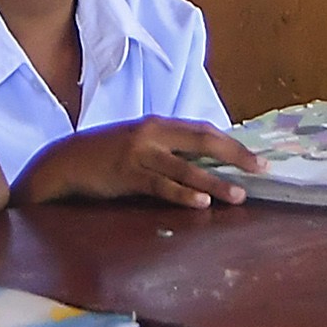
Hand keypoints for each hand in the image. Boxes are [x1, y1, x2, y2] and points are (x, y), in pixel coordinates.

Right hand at [16, 118, 260, 209]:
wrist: (66, 161)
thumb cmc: (107, 155)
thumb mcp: (140, 143)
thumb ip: (168, 149)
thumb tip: (206, 162)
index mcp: (158, 124)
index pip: (204, 130)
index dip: (232, 142)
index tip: (257, 157)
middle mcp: (152, 134)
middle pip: (202, 140)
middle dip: (235, 155)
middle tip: (260, 170)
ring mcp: (140, 154)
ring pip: (186, 167)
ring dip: (215, 181)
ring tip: (238, 194)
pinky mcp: (128, 175)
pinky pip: (161, 185)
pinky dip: (183, 194)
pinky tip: (201, 202)